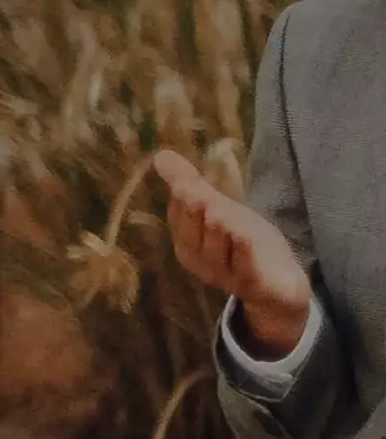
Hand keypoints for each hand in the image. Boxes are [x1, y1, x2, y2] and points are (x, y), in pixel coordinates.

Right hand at [158, 150, 315, 356]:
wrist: (278, 283)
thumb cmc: (244, 243)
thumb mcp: (220, 210)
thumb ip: (192, 185)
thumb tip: (160, 154)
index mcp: (187, 243)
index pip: (178, 216)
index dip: (182, 198)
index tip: (186, 181)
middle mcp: (200, 261)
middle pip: (194, 234)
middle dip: (196, 212)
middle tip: (194, 190)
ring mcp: (226, 275)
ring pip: (217, 250)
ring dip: (219, 230)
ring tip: (219, 211)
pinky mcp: (254, 284)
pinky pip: (245, 269)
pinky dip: (243, 252)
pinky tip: (245, 236)